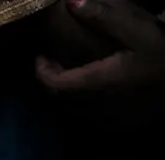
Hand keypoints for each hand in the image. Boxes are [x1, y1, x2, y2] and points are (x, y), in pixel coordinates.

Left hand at [36, 0, 164, 130]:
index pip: (54, 84)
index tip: (41, 55)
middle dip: (52, 80)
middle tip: (53, 62)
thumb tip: (71, 2)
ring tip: (71, 73)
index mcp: (97, 82)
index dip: (41, 71)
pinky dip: (83, 104)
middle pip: (60, 99)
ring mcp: (109, 119)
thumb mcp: (140, 30)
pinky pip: (91, 118)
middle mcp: (97, 105)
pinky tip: (94, 89)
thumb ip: (105, 17)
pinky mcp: (121, 125)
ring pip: (73, 111)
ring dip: (67, 93)